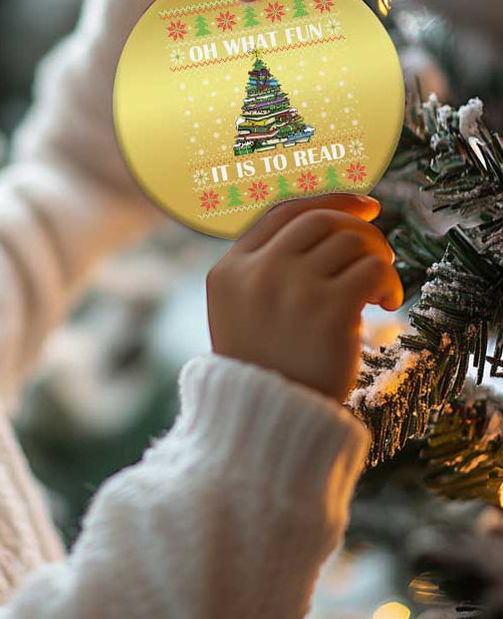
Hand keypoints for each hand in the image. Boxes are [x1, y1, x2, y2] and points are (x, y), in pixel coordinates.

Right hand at [206, 193, 404, 404]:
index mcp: (229, 270)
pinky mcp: (328, 309)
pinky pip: (374, 270)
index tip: (362, 206)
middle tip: (378, 253)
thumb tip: (329, 224)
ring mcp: (291, 288)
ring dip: (378, 258)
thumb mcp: (241, 312)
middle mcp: (256, 272)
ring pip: (352, 241)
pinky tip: (386, 304)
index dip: (328, 200)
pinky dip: (389, 282)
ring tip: (380, 291)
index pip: (281, 213)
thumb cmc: (263, 367)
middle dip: (359, 229)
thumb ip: (263, 270)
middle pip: (320, 219)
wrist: (266, 418)